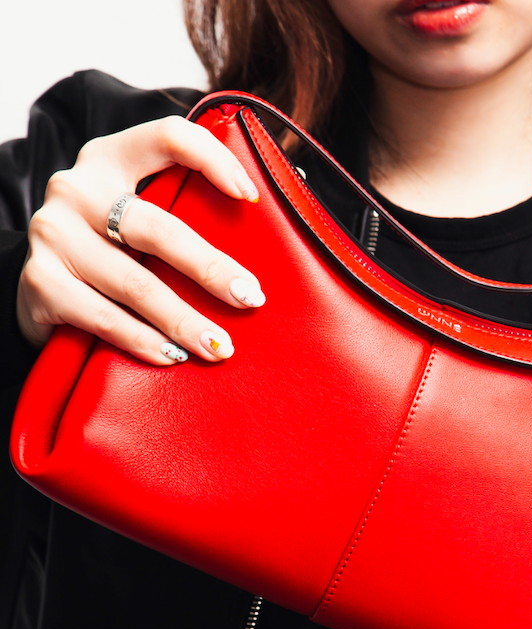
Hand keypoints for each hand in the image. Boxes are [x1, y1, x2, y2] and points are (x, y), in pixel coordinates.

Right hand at [17, 116, 265, 364]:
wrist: (38, 290)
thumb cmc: (107, 253)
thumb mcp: (134, 219)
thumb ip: (176, 213)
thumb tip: (261, 227)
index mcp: (109, 159)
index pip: (166, 137)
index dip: (213, 159)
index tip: (251, 197)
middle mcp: (76, 189)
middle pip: (157, 228)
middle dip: (210, 268)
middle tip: (250, 298)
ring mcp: (54, 234)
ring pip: (135, 283)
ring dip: (184, 320)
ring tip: (219, 346)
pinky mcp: (40, 282)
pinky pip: (104, 317)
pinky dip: (144, 341)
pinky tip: (173, 356)